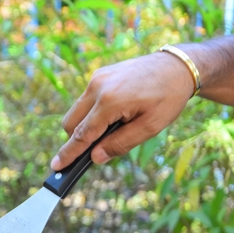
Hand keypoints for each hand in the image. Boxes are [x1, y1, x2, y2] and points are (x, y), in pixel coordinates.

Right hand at [50, 52, 195, 169]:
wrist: (177, 66)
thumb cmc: (168, 97)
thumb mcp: (150, 127)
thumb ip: (120, 144)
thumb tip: (95, 158)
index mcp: (110, 102)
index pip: (82, 134)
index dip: (69, 153)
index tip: (56, 166)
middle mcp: (97, 87)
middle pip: (71, 123)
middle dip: (77, 140)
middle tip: (97, 148)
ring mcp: (96, 79)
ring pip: (76, 112)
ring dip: (85, 126)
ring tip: (114, 127)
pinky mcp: (99, 75)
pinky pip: (85, 101)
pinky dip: (92, 113)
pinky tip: (114, 114)